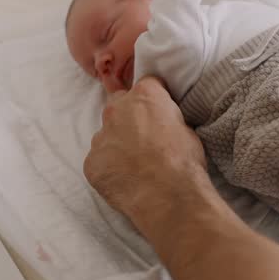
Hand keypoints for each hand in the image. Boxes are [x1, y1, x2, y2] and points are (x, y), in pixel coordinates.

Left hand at [84, 76, 205, 220]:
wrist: (167, 196)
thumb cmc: (184, 161)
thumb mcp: (187, 129)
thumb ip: (167, 118)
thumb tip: (162, 124)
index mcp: (144, 96)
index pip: (147, 84)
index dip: (156, 98)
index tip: (161, 110)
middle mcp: (117, 110)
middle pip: (119, 103)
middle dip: (130, 115)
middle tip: (146, 136)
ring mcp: (100, 137)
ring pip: (107, 133)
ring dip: (118, 142)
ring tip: (137, 163)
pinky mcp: (91, 162)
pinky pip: (99, 159)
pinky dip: (110, 166)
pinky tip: (127, 178)